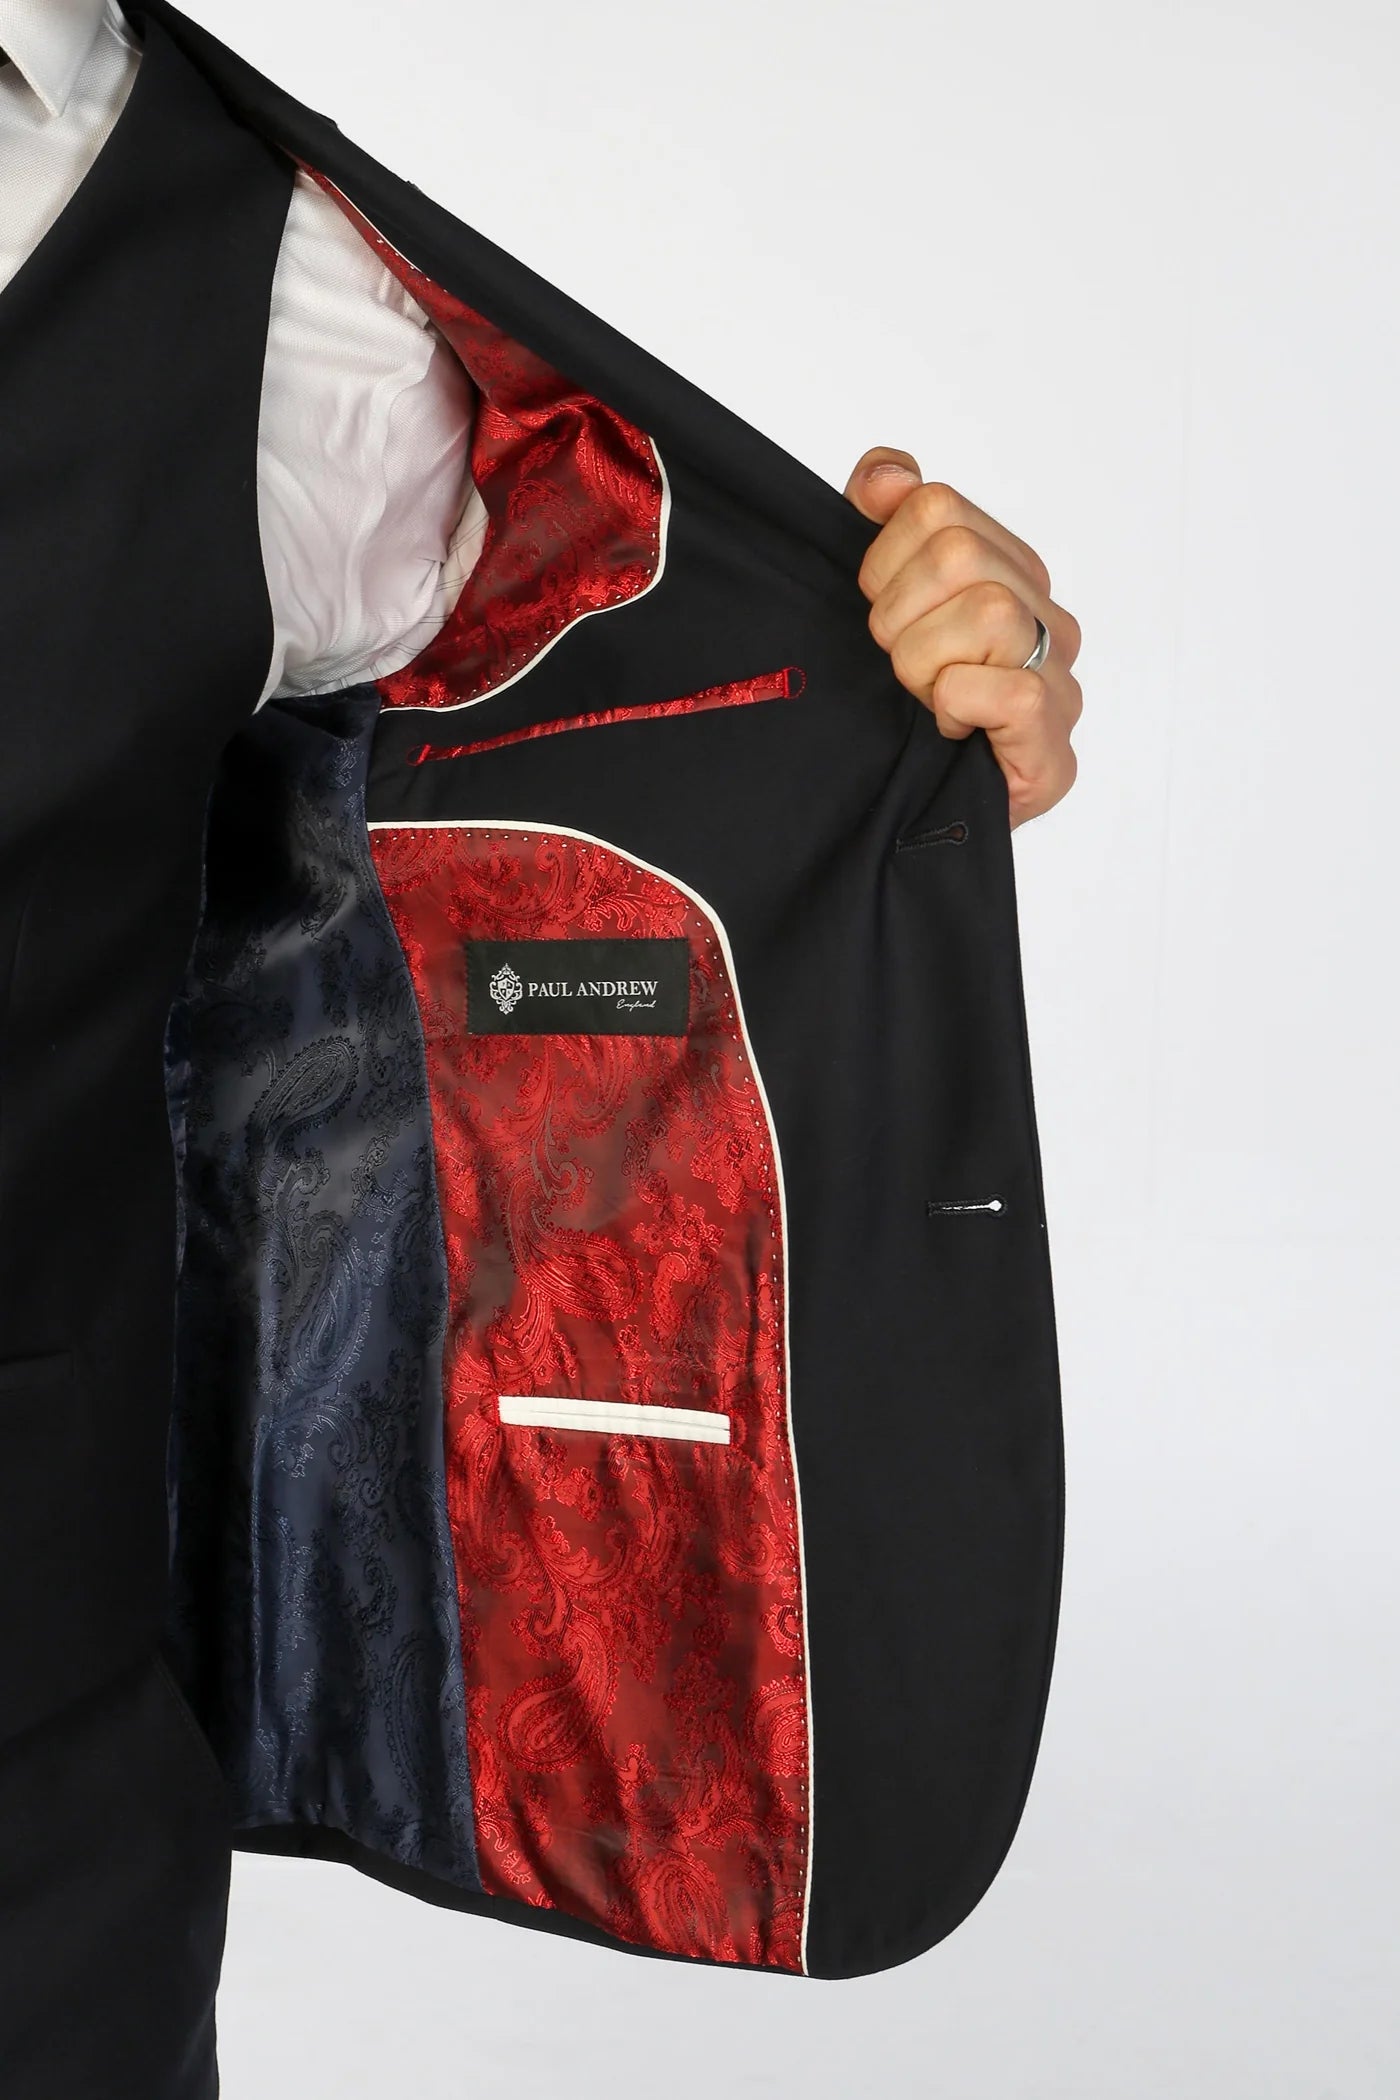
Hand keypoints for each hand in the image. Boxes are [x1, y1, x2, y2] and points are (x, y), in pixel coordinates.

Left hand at [844, 448, 1081, 825]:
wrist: (913, 818)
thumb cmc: (903, 712)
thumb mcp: (880, 604)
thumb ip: (882, 522)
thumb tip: (885, 476)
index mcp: (1008, 571)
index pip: (933, 506)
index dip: (883, 564)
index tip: (885, 617)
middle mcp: (1047, 616)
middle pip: (956, 555)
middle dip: (899, 620)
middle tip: (901, 668)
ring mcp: (1060, 681)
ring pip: (987, 614)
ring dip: (924, 667)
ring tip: (926, 701)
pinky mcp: (1056, 749)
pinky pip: (1011, 690)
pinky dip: (960, 707)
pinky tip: (952, 729)